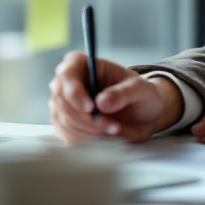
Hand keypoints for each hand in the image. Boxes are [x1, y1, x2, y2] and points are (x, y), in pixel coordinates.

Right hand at [48, 51, 183, 143]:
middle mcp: (67, 83)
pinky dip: (86, 140)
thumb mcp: (140, 89)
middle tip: (112, 125)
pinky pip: (67, 136)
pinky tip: (104, 136)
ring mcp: (65, 105)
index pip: (66, 74)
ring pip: (64, 121)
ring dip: (90, 131)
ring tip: (114, 129)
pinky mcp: (67, 125)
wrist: (143, 115)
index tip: (91, 108)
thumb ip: (123, 93)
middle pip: (62, 102)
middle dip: (87, 119)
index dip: (74, 92)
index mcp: (81, 64)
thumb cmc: (140, 95)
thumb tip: (102, 102)